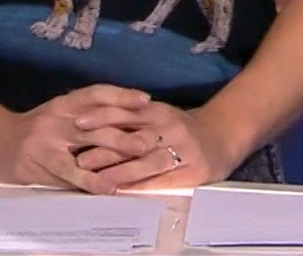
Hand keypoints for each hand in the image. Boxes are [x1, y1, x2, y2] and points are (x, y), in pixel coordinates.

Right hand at [0, 85, 156, 194]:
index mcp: (63, 103)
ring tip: (141, 155)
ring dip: (117, 149)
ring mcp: (48, 139)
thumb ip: (84, 117)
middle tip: (154, 133)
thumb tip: (123, 121)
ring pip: (88, 142)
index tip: (146, 99)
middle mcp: (57, 117)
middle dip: (128, 125)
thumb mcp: (57, 116)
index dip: (121, 95)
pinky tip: (110, 187)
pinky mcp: (40, 163)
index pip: (96, 93)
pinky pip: (71, 172)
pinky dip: (92, 180)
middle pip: (98, 117)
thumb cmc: (32, 132)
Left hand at [70, 101, 243, 189]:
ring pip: (147, 161)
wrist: (223, 136)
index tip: (78, 123)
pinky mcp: (193, 170)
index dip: (102, 117)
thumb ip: (133, 118)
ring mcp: (183, 149)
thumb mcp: (160, 115)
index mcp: (159, 111)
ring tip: (98, 180)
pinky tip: (124, 191)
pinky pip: (163, 180)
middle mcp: (170, 127)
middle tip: (81, 158)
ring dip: (121, 171)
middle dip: (106, 149)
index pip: (127, 112)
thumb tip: (93, 124)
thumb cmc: (182, 127)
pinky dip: (142, 186)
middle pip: (134, 138)